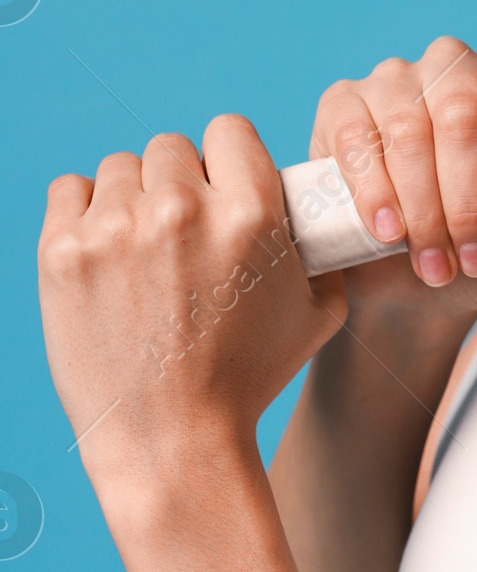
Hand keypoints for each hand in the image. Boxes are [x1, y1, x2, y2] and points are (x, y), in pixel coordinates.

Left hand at [39, 116, 346, 508]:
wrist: (172, 441)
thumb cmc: (249, 379)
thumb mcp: (317, 313)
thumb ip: (319, 246)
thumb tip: (317, 204)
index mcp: (250, 214)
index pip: (229, 130)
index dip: (228, 159)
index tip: (221, 191)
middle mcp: (182, 211)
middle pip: (172, 148)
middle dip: (179, 183)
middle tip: (180, 234)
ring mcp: (116, 230)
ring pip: (121, 168)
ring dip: (132, 199)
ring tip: (142, 253)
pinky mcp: (63, 252)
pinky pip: (69, 190)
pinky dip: (84, 213)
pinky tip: (104, 253)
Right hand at [309, 37, 476, 322]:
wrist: (419, 284)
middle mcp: (455, 66)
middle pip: (461, 115)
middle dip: (467, 202)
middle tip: (473, 260)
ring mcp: (395, 80)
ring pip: (408, 130)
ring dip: (424, 210)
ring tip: (436, 265)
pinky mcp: (343, 105)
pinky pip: (354, 137)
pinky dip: (373, 192)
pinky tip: (389, 233)